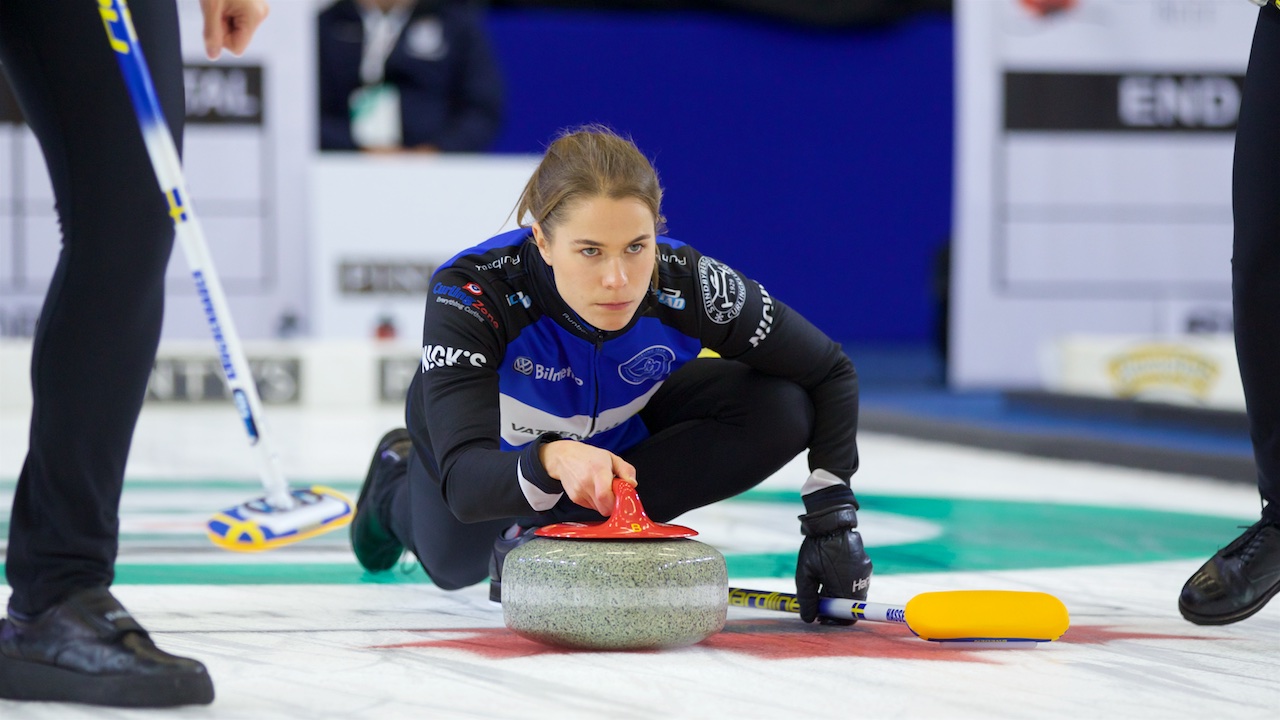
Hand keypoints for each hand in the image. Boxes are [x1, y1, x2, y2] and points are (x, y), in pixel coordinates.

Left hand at [200, 0, 269, 59]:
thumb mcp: (210, 7)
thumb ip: (211, 33)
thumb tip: (212, 57)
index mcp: (254, 16)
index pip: (236, 48)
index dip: (222, 37)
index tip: (216, 17)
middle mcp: (261, 14)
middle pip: (238, 39)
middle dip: (224, 26)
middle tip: (219, 6)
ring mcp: (260, 10)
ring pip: (238, 30)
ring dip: (225, 19)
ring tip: (223, 2)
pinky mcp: (255, 7)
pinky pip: (239, 21)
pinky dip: (229, 13)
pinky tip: (227, 1)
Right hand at [538, 440, 635, 514]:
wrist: (564, 457)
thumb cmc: (589, 456)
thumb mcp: (611, 457)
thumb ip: (626, 470)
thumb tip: (632, 484)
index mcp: (598, 470)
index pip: (605, 495)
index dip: (616, 501)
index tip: (622, 496)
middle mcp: (586, 483)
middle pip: (604, 508)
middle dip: (613, 505)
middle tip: (615, 493)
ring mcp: (579, 492)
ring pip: (599, 510)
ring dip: (605, 503)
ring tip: (602, 488)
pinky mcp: (575, 499)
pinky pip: (591, 507)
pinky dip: (596, 502)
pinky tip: (594, 490)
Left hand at [795, 504, 872, 624]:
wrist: (832, 522)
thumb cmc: (817, 548)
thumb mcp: (805, 575)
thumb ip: (807, 598)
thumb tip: (808, 618)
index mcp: (847, 589)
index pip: (848, 617)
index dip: (833, 620)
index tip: (820, 618)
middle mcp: (861, 583)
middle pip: (849, 605)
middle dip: (834, 606)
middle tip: (817, 602)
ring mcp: (864, 572)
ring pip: (852, 592)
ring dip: (838, 593)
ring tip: (821, 584)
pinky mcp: (865, 563)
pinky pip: (855, 580)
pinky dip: (843, 582)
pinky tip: (830, 572)